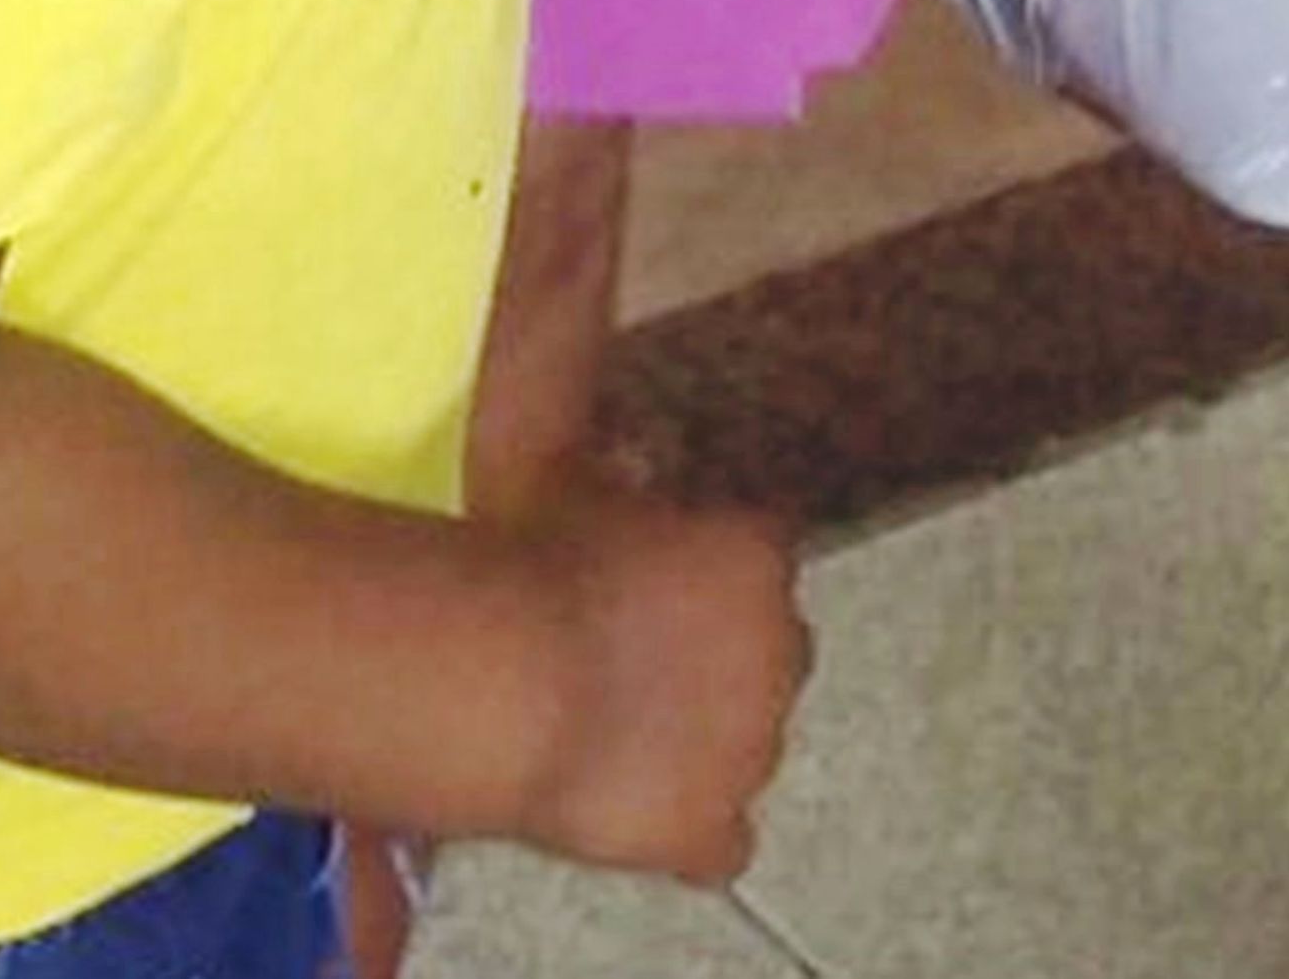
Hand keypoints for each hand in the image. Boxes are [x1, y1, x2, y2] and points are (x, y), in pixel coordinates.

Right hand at [511, 488, 811, 880]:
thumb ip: (615, 465)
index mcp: (757, 554)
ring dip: (704, 741)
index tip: (658, 591)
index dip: (708, 582)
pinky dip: (690, 834)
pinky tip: (637, 811)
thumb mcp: (571, 476)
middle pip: (774, 652)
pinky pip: (723, 844)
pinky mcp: (713, 830)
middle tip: (643, 665)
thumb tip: (614, 446)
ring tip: (622, 737)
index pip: (763, 563)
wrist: (508, 680)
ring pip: (750, 744)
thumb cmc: (534, 567)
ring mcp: (754, 746)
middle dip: (725, 659)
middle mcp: (780, 647)